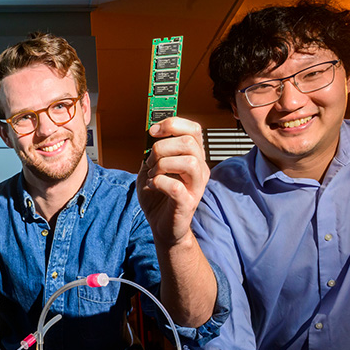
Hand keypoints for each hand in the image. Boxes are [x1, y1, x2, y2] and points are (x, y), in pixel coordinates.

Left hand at [137, 117, 210, 246]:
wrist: (161, 225)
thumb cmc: (158, 196)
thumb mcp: (151, 168)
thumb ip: (151, 151)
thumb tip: (150, 135)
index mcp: (193, 156)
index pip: (193, 129)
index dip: (172, 124)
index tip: (152, 131)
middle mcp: (199, 169)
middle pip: (189, 142)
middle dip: (162, 147)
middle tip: (150, 161)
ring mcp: (196, 186)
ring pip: (188, 161)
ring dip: (162, 164)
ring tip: (153, 174)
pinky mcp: (187, 203)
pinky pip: (176, 186)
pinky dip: (158, 182)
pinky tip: (153, 185)